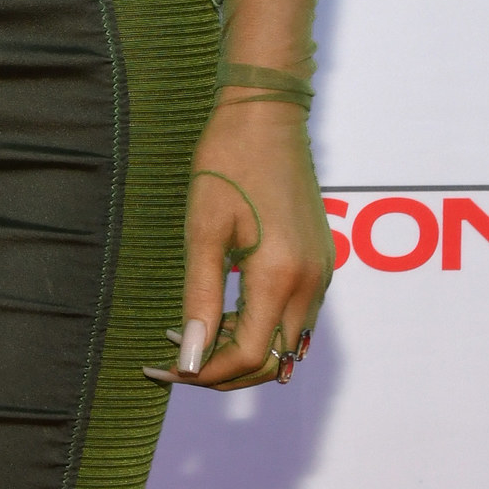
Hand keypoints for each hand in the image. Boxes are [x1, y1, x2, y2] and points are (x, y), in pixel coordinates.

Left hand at [159, 113, 329, 392]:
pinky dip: (259, 326)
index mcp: (279, 275)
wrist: (267, 116)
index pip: (250, 356)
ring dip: (242, 349)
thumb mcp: (203, 233)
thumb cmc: (228, 163)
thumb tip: (191, 356)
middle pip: (273, 361)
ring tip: (193, 332)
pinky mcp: (320, 262)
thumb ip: (200, 298)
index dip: (208, 372)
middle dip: (225, 371)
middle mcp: (309, 282)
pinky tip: (222, 310)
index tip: (168, 369)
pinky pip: (293, 316)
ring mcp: (320, 273)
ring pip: (285, 343)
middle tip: (177, 361)